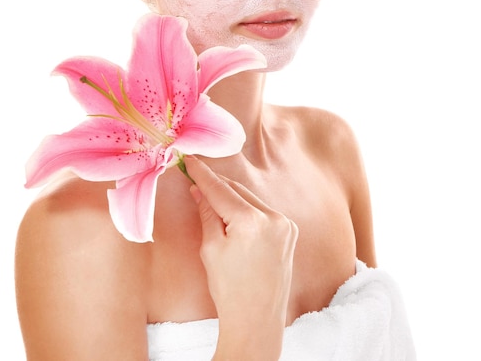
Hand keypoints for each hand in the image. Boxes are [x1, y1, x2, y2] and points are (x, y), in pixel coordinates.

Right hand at [185, 156, 297, 359]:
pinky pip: (262, 210)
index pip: (220, 190)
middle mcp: (273, 218)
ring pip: (250, 199)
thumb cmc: (230, 288)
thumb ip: (207, 213)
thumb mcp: (211, 248)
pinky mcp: (290, 231)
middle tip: (195, 180)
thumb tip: (199, 190)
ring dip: (232, 197)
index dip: (203, 174)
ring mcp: (285, 224)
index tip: (190, 160)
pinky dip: (247, 208)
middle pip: (237, 191)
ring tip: (211, 201)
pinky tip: (233, 215)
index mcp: (251, 222)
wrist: (257, 320)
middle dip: (216, 186)